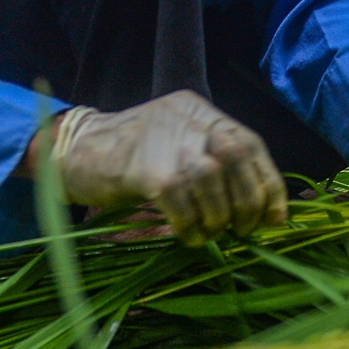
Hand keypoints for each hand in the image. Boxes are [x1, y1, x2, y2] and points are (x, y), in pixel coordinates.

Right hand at [39, 90, 287, 245]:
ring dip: (218, 218)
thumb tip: (260, 209)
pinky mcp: (145, 170)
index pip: (250, 143)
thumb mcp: (175, 142)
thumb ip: (212, 163)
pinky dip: (190, 227)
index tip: (275, 216)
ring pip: (211, 182)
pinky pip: (181, 205)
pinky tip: (188, 237)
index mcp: (199, 111)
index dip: (269, 183)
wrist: (72, 150)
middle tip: (244, 230)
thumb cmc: (129, 155)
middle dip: (249, 201)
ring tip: (211, 235)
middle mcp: (187, 120)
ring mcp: (165, 143)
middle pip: (237, 157)